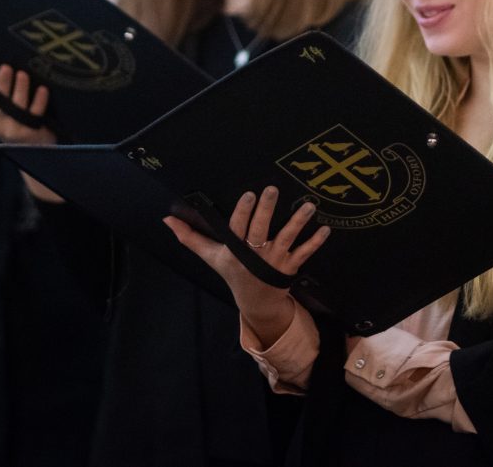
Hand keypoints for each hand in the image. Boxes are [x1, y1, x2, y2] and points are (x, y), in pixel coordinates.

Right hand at [0, 61, 51, 144]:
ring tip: (22, 74)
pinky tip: (42, 89)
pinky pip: (35, 114)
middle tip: (5, 67)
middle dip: (2, 84)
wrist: (31, 151)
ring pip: (16, 107)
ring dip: (20, 89)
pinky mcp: (31, 132)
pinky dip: (39, 101)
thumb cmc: (10, 123)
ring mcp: (14, 129)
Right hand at [165, 185, 329, 346]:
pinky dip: (315, 242)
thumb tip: (167, 220)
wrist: (256, 302)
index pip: (237, 229)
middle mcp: (255, 255)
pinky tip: (325, 228)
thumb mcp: (211, 256)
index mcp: (235, 250)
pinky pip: (304, 253)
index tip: (249, 195)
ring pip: (286, 238)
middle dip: (266, 211)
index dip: (243, 212)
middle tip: (272, 190)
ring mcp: (274, 261)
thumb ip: (190, 238)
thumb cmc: (233, 272)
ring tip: (308, 206)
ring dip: (298, 222)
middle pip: (260, 230)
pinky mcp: (291, 267)